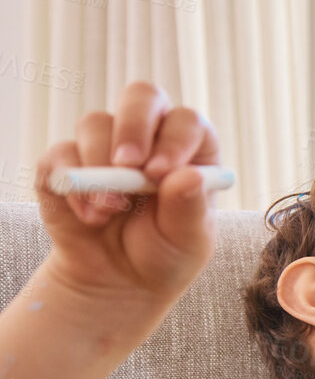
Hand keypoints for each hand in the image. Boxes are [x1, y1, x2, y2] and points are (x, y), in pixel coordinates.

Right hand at [33, 81, 221, 316]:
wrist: (119, 281)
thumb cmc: (165, 255)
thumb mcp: (188, 241)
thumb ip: (190, 209)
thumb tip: (186, 176)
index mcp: (190, 149)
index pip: (187, 121)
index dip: (174, 140)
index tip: (159, 173)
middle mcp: (150, 137)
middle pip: (141, 97)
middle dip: (133, 125)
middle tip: (127, 165)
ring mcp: (106, 146)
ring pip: (96, 123)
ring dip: (101, 169)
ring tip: (112, 210)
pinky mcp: (67, 163)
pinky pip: (61, 156)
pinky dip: (73, 187)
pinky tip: (90, 217)